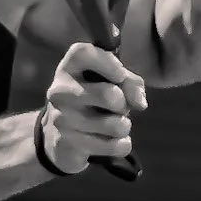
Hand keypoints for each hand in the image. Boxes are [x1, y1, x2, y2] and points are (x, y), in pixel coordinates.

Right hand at [41, 42, 146, 174]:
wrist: (59, 137)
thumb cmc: (92, 100)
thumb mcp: (111, 82)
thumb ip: (130, 83)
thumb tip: (140, 103)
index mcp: (69, 67)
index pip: (83, 54)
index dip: (109, 63)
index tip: (121, 76)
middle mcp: (60, 91)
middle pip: (109, 95)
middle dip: (124, 105)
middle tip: (119, 108)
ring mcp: (61, 119)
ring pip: (115, 125)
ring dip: (124, 126)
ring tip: (114, 125)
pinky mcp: (67, 144)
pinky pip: (114, 146)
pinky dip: (122, 145)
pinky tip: (111, 142)